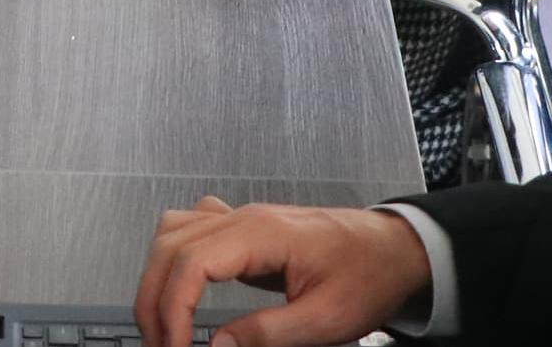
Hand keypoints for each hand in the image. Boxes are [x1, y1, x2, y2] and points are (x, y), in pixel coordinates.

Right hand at [135, 196, 430, 346]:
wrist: (397, 249)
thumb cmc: (368, 277)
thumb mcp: (325, 319)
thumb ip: (267, 333)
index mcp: (261, 235)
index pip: (190, 263)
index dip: (173, 309)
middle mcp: (242, 218)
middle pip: (170, 248)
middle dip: (155, 300)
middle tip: (163, 345)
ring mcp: (241, 218)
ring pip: (172, 233)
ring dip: (158, 277)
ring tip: (165, 322)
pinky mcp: (244, 228)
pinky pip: (191, 227)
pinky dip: (174, 256)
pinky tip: (183, 284)